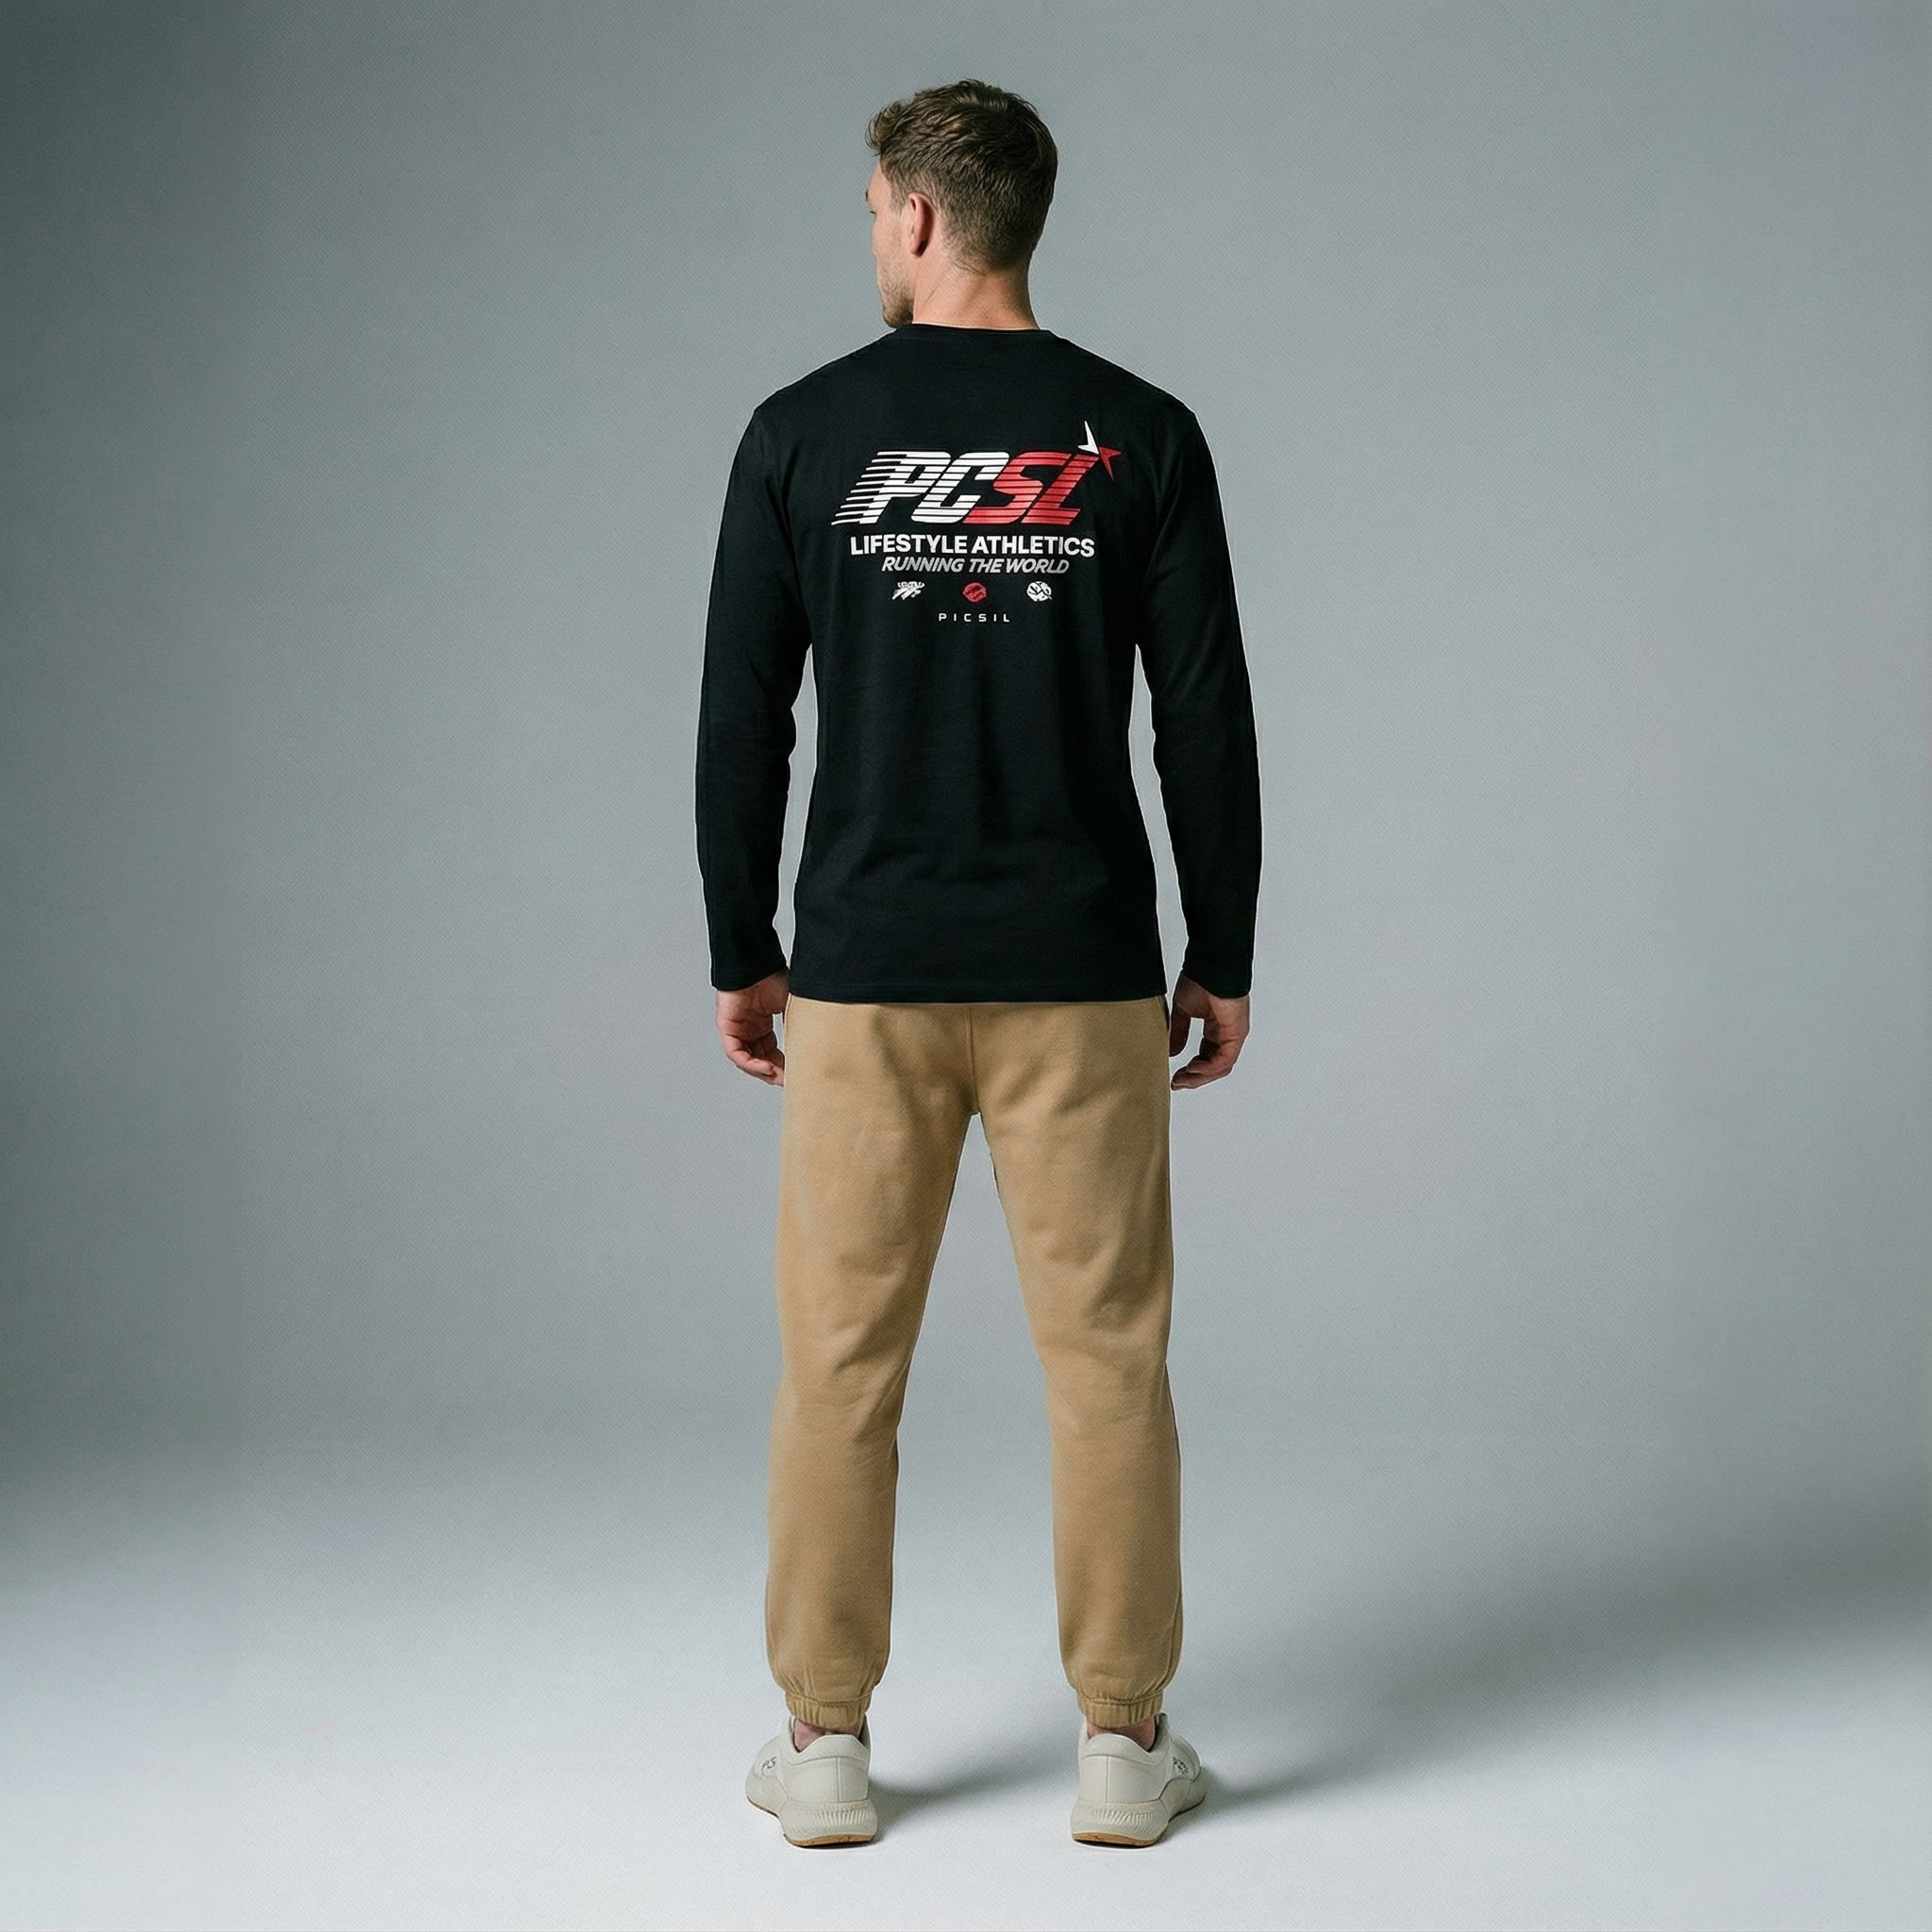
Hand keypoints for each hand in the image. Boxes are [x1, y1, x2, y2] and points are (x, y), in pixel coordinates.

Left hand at [716, 971, 789, 1085]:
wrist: (756, 963)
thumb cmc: (773, 977)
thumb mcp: (792, 1008)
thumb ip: (798, 1027)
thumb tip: (813, 1047)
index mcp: (763, 1025)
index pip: (773, 1053)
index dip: (785, 1066)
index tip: (797, 1076)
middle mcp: (749, 1030)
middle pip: (761, 1060)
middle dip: (775, 1073)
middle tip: (789, 1082)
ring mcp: (737, 1030)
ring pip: (748, 1061)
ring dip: (763, 1072)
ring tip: (779, 1077)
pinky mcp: (727, 1028)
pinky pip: (737, 1054)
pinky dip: (751, 1064)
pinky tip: (766, 1068)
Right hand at [1168, 973, 1248, 1089]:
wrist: (1210, 966)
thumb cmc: (1199, 981)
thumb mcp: (1183, 1011)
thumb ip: (1179, 1032)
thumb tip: (1171, 1053)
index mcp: (1216, 1029)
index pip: (1206, 1057)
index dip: (1191, 1070)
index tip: (1174, 1077)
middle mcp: (1227, 1035)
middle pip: (1214, 1067)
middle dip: (1194, 1078)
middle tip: (1177, 1083)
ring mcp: (1233, 1035)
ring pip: (1220, 1067)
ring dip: (1200, 1077)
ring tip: (1182, 1079)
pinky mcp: (1236, 1034)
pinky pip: (1224, 1059)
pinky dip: (1208, 1068)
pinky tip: (1193, 1068)